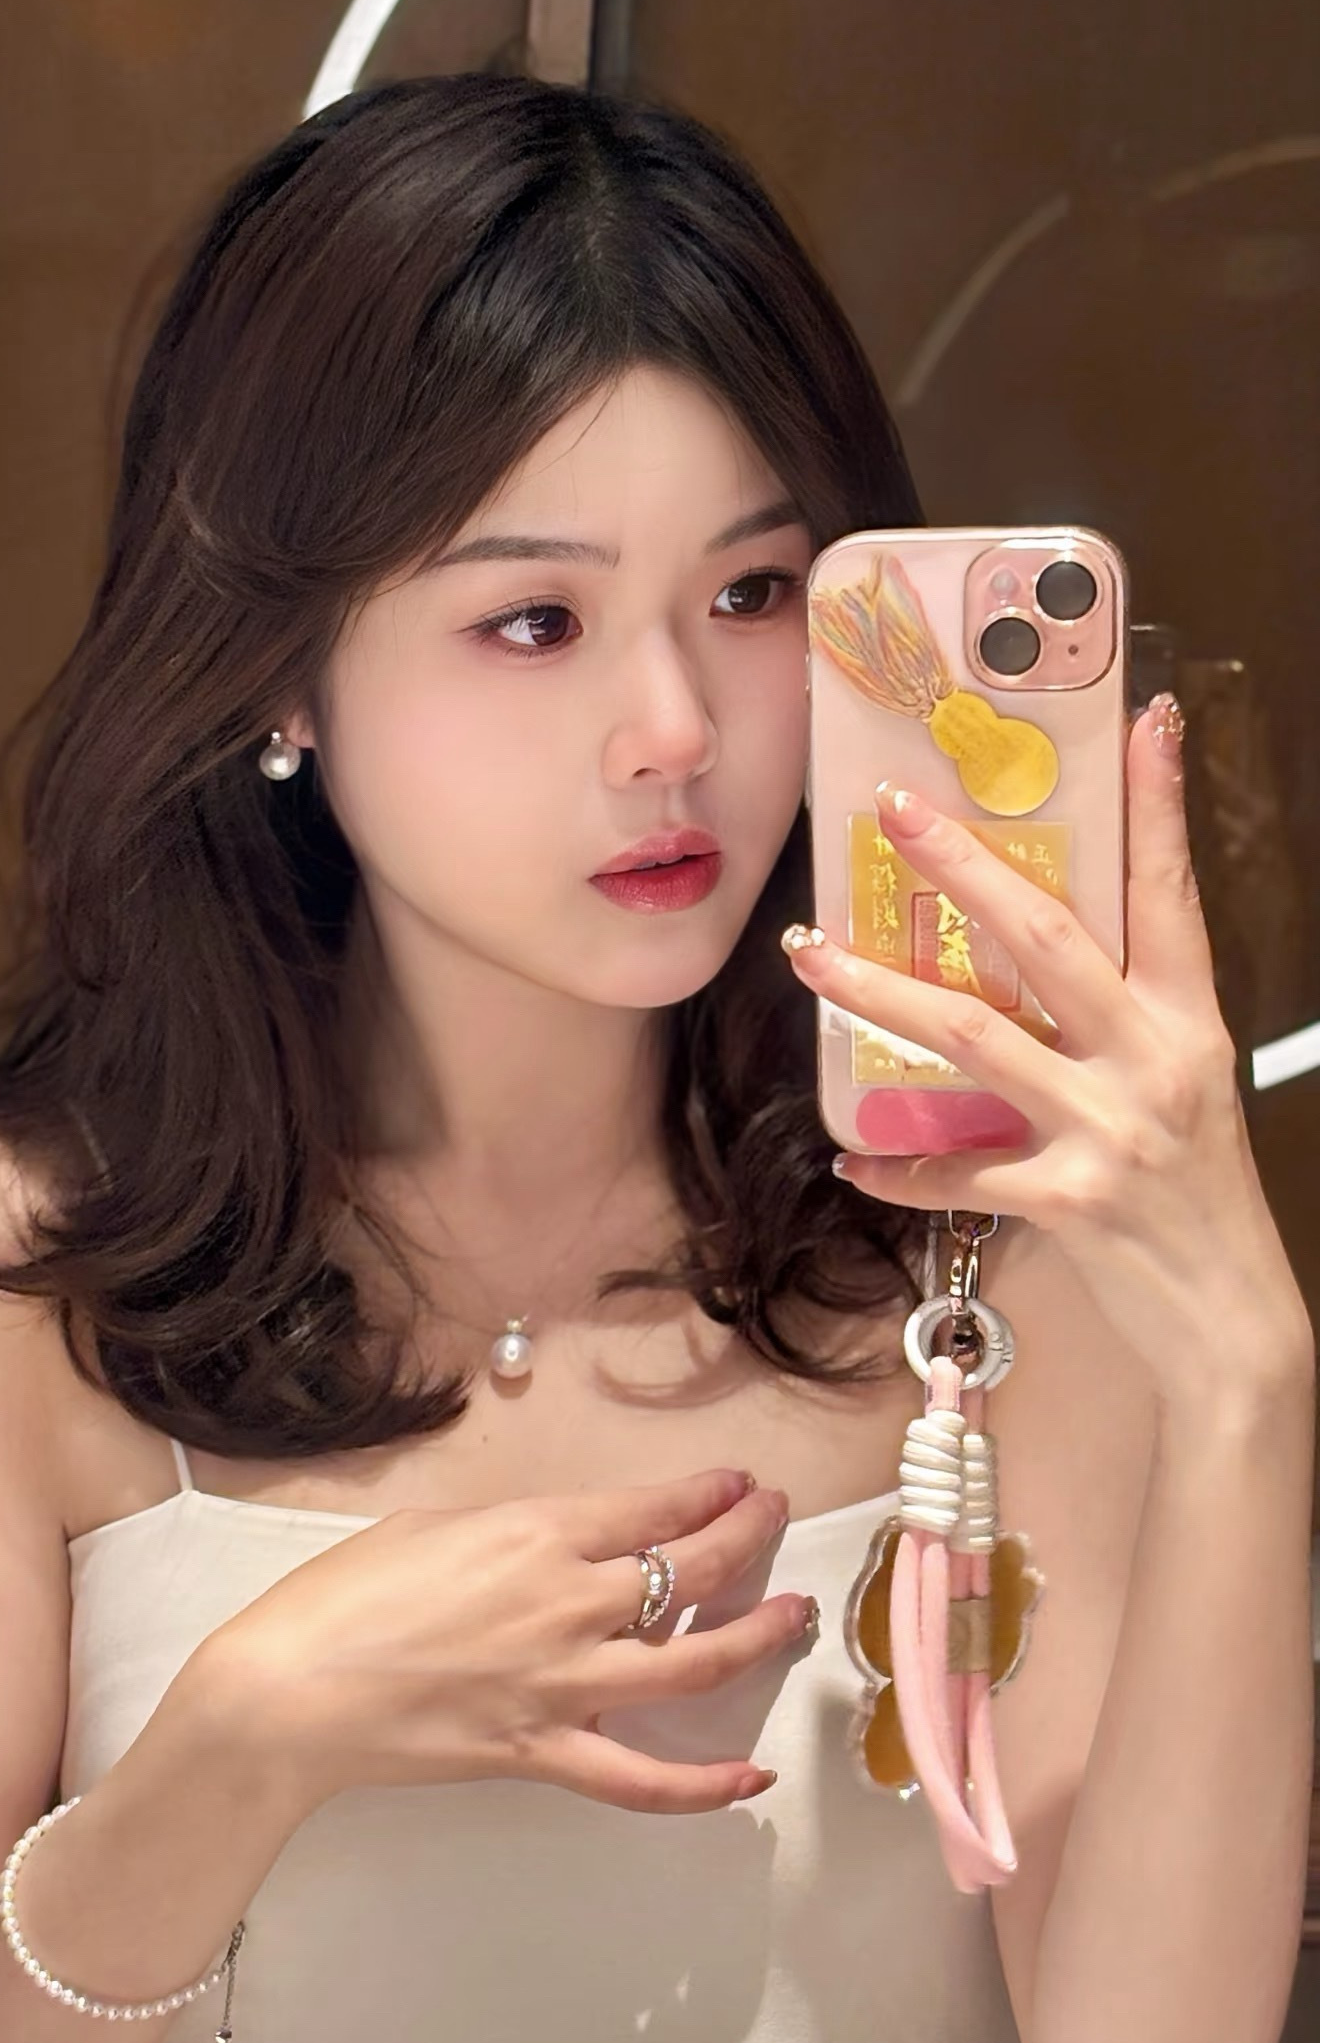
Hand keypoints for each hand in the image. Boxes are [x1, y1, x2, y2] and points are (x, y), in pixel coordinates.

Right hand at [199, 1471, 813, 1815]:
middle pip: (695, 1569)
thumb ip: (511, 1530)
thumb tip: (557, 1537)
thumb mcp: (430, 1526)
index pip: (655, 1509)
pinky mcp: (543, 1753)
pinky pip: (644, 1780)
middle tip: (776, 1519)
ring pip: (697, 1663)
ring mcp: (564, 1684)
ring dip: (759, 1636)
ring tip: (795, 1616)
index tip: (735, 1485)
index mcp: (537, 1534)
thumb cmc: (340, 1597)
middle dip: (750, 1537)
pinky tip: (751, 1777)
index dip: (708, 1493)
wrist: (287, 1692)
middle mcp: (568, 1603)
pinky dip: (705, 1786)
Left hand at [784, 695, 1312, 1391]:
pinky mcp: (1070, 1201)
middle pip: (1046, 939)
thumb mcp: (1182, 1091)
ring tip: (810, 956)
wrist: (1232, 1321)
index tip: (1144, 721)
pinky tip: (851, 1158)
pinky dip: (899, 1168)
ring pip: (975, 1036)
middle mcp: (1151, 1060)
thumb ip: (1118, 1029)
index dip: (1158, 807)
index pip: (1170, 894)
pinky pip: (959, 1175)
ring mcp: (1110, 1129)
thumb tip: (1031, 973)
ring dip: (881, 992)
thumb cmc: (1199, 1199)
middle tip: (896, 809)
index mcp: (1187, 1022)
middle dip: (964, 868)